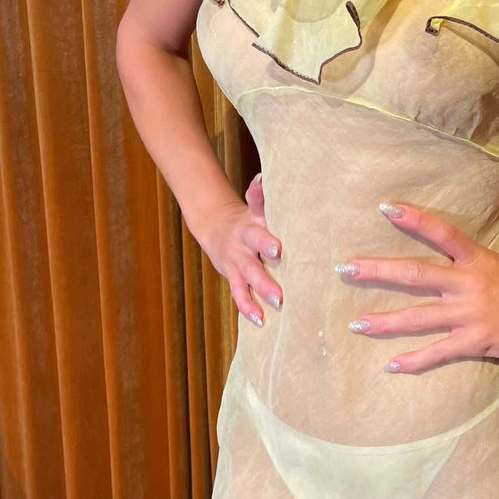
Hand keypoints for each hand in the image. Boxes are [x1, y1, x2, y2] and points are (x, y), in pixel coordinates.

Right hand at [197, 173, 282, 325]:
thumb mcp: (254, 209)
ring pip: (246, 282)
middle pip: (252, 264)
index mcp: (250, 229)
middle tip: (281, 293)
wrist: (217, 227)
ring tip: (276, 306)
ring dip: (259, 295)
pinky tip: (260, 320)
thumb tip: (262, 179)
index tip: (278, 250)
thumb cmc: (248, 219)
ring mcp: (236, 265)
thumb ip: (259, 197)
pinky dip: (248, 308)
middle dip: (264, 278)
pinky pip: (239, 294)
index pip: (257, 234)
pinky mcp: (233, 277)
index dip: (266, 242)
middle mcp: (242, 248)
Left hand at [335, 202, 498, 373]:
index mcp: (478, 259)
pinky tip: (391, 366)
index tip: (386, 209)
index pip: (442, 233)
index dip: (414, 219)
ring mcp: (470, 314)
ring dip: (384, 321)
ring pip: (418, 317)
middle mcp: (469, 283)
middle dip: (378, 272)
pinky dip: (414, 361)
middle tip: (346, 269)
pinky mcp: (475, 341)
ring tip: (355, 323)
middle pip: (415, 275)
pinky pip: (438, 353)